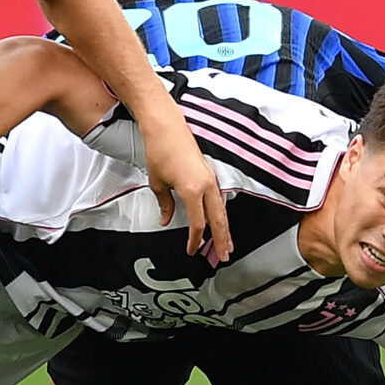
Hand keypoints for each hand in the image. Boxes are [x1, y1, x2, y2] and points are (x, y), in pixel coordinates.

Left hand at [142, 114, 232, 262]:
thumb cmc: (160, 151)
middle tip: (224, 256)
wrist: (167, 127)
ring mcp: (210, 179)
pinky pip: (218, 199)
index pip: (198, 223)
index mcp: (193, 190)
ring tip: (227, 245)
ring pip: (221, 209)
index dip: (195, 240)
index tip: (191, 250)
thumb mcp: (157, 182)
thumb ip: (164, 204)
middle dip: (222, 239)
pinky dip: (220, 214)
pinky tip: (220, 222)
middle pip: (218, 219)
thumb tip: (165, 220)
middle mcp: (206, 185)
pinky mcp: (209, 174)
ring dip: (225, 228)